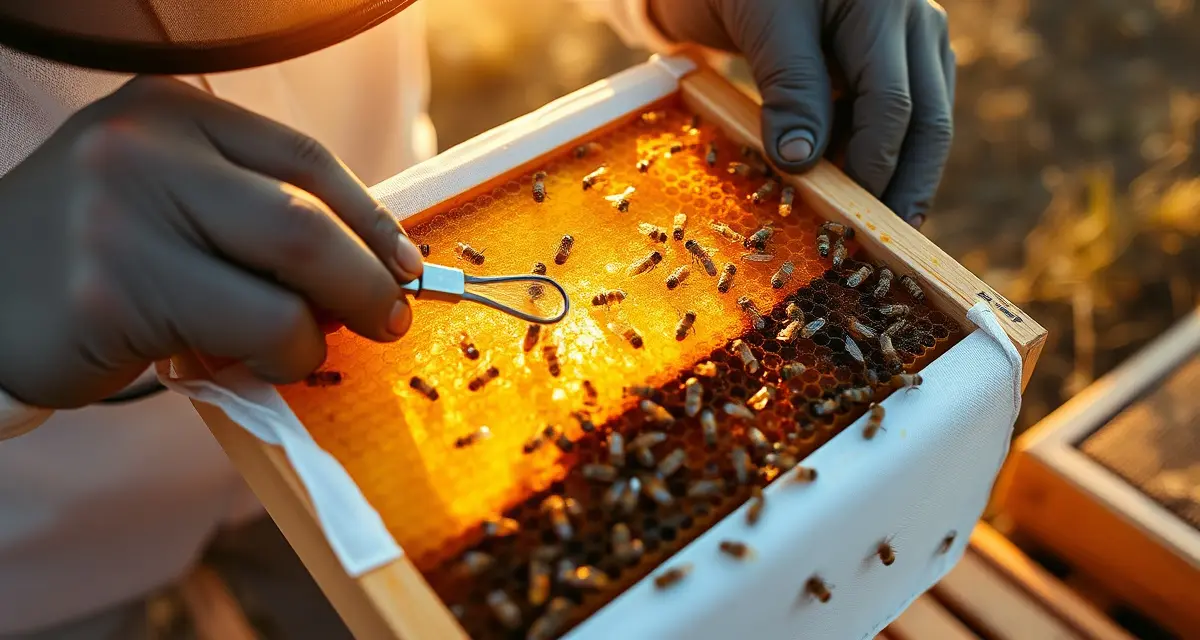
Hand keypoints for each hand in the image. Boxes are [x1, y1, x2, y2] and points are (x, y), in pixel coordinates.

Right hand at [0, 76, 423, 407]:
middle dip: (368, 280)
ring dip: (319, 331)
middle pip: (308, 218)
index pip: (306, 159)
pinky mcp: (114, 292)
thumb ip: (257, 212)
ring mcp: (123, 216)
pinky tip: (246, 364)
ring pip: (289, 277)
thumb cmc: (99, 256)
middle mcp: (146, 148)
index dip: (372, 220)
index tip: (406, 265)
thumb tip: (375, 264)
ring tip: (302, 349)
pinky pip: (249, 331)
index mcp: (172, 109)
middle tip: (389, 319)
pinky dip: (276, 358)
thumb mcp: (172, 198)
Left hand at [649, 0, 954, 226]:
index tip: (843, 214)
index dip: (871, 165)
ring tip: (857, 225)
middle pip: (927, 123)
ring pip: (921, 127)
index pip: (894, 104)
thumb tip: (803, 162)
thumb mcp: (762, 22)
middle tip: (877, 246)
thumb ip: (790, 86)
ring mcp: (911, 43)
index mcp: (885, 6)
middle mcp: (914, 23)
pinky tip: (844, 188)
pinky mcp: (895, 64)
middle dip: (902, 188)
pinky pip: (896, 121)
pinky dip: (871, 156)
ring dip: (890, 177)